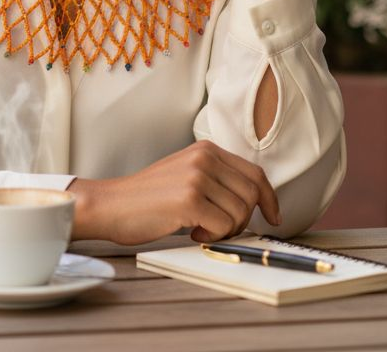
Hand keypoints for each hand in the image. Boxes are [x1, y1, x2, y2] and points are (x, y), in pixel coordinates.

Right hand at [70, 140, 280, 243]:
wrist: (112, 204)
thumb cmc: (149, 197)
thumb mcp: (186, 173)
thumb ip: (216, 177)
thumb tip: (254, 199)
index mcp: (206, 149)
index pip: (255, 172)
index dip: (269, 198)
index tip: (273, 216)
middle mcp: (205, 157)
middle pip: (252, 194)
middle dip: (243, 220)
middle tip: (219, 228)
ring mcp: (197, 176)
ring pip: (240, 213)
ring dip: (225, 231)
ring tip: (200, 228)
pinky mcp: (189, 199)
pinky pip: (224, 227)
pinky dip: (212, 237)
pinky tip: (192, 232)